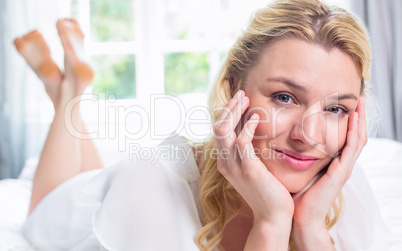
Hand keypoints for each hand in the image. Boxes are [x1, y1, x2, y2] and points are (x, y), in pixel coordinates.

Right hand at [213, 90, 293, 224]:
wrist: (273, 215)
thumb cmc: (267, 191)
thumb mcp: (252, 168)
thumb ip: (248, 151)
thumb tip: (250, 132)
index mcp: (225, 161)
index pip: (219, 131)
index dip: (228, 113)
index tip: (240, 100)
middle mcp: (225, 162)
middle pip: (218, 126)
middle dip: (229, 107)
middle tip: (242, 94)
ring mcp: (234, 166)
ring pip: (224, 130)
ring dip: (235, 111)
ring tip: (247, 99)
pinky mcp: (248, 168)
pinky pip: (242, 141)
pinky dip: (248, 126)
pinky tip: (256, 118)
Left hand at [291, 97, 366, 248]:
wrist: (300, 216)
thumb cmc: (297, 194)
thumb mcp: (299, 169)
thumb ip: (298, 155)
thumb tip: (285, 138)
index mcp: (333, 163)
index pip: (345, 137)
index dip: (347, 121)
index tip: (344, 104)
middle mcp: (341, 164)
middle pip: (356, 135)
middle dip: (358, 117)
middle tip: (360, 99)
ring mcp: (344, 168)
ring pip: (358, 139)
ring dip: (360, 121)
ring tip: (360, 103)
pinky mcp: (341, 173)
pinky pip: (351, 149)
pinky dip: (354, 133)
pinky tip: (353, 120)